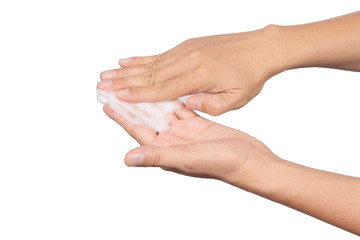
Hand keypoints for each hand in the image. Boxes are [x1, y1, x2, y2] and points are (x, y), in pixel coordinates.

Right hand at [99, 25, 286, 115]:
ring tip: (106, 74)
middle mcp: (188, 61)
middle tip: (100, 85)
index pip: (162, 90)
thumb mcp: (237, 99)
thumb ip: (211, 105)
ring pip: (150, 63)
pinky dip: (141, 58)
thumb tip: (186, 105)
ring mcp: (186, 51)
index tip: (117, 97)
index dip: (138, 95)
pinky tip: (127, 60)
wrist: (260, 47)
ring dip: (127, 70)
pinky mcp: (187, 45)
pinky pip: (159, 54)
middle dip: (123, 81)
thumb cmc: (249, 76)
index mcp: (199, 77)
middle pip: (149, 74)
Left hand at [103, 103, 274, 183]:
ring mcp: (186, 133)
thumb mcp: (186, 158)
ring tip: (136, 85)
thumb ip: (157, 157)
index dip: (122, 118)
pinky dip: (173, 98)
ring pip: (164, 112)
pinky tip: (164, 87)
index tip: (106, 103)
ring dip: (150, 99)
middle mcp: (172, 142)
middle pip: (148, 120)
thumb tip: (127, 158)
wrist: (250, 160)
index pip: (138, 131)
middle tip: (118, 89)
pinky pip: (181, 108)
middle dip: (133, 104)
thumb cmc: (221, 164)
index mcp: (165, 151)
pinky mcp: (199, 125)